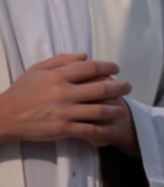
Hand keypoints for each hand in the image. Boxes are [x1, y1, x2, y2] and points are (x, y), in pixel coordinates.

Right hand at [0, 54, 133, 149]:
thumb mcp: (36, 70)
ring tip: (123, 108)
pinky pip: (89, 129)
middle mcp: (64, 93)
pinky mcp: (64, 129)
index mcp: (57, 76)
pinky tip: (111, 128)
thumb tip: (84, 56)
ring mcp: (65, 112)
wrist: (5, 116)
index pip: (89, 68)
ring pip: (100, 110)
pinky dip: (103, 130)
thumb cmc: (21, 92)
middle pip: (101, 88)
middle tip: (128, 86)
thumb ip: (60, 61)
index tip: (116, 68)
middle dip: (119, 87)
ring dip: (116, 109)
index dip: (107, 66)